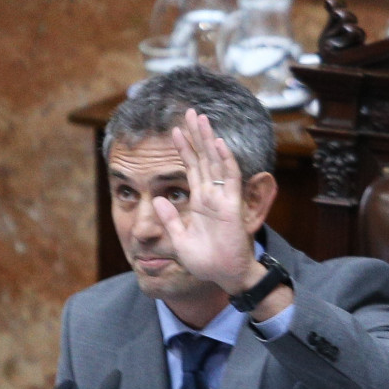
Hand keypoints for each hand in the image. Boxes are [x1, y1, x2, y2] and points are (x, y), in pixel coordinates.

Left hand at [152, 108, 264, 295]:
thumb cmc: (205, 261)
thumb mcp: (179, 238)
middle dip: (196, 135)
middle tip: (191, 112)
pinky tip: (218, 144)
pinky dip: (225, 161)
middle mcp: (211, 195)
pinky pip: (230, 180)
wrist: (224, 276)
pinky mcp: (232, 207)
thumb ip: (170, 219)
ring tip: (201, 119)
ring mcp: (223, 199)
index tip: (174, 130)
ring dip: (208, 140)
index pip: (190, 168)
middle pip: (203, 158)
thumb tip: (157, 199)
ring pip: (215, 162)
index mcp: (200, 202)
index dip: (183, 149)